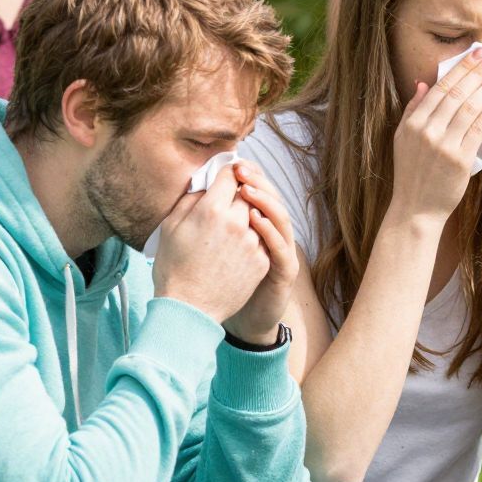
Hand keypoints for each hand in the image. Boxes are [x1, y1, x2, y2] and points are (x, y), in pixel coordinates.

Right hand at [151, 164, 270, 323]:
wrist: (189, 310)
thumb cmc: (173, 269)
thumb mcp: (171, 227)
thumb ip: (191, 199)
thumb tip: (206, 184)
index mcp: (211, 210)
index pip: (230, 173)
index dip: (228, 170)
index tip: (226, 173)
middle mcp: (236, 222)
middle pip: (248, 191)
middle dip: (240, 191)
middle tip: (232, 196)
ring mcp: (252, 242)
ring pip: (257, 214)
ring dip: (248, 214)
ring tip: (234, 224)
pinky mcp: (262, 260)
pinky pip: (262, 237)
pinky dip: (254, 236)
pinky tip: (238, 245)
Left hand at [222, 160, 299, 343]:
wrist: (226, 320)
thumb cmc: (216, 281)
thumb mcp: (212, 245)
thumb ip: (209, 219)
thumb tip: (197, 189)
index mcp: (254, 224)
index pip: (256, 191)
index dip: (246, 175)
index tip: (230, 162)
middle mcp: (271, 234)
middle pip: (271, 198)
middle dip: (257, 181)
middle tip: (240, 170)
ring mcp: (280, 251)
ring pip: (280, 218)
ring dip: (265, 201)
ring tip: (247, 190)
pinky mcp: (284, 270)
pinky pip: (281, 247)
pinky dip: (269, 231)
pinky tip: (255, 220)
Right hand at [390, 50, 481, 222]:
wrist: (416, 209)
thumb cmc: (411, 174)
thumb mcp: (402, 139)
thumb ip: (412, 110)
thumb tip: (423, 84)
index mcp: (412, 123)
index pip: (440, 88)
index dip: (460, 69)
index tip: (476, 54)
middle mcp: (426, 131)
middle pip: (456, 93)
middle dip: (476, 72)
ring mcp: (442, 145)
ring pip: (469, 108)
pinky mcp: (459, 160)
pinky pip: (478, 129)